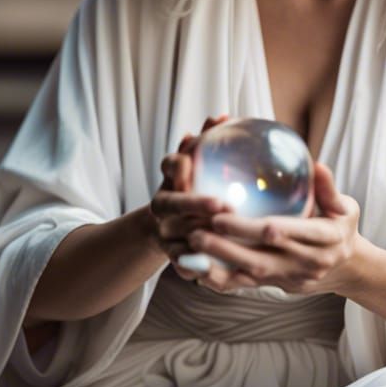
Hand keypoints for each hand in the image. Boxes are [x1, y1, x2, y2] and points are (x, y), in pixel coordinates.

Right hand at [148, 115, 233, 279]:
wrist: (164, 226)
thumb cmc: (189, 188)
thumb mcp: (194, 166)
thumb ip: (207, 142)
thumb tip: (223, 115)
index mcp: (169, 180)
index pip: (171, 167)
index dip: (180, 165)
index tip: (193, 162)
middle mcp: (162, 204)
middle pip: (173, 203)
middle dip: (195, 204)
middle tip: (224, 206)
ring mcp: (164, 230)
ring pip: (177, 233)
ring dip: (198, 236)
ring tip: (224, 237)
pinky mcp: (171, 255)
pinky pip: (179, 262)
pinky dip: (191, 266)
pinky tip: (207, 271)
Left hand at [184, 162, 363, 294]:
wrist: (347, 269)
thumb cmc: (342, 228)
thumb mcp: (345, 207)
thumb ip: (329, 188)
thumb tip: (315, 164)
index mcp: (326, 239)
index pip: (291, 233)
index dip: (262, 229)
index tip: (233, 217)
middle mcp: (307, 262)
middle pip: (263, 256)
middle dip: (230, 246)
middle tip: (199, 230)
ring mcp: (290, 277)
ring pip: (250, 274)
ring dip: (219, 263)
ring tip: (191, 246)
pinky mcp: (276, 286)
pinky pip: (245, 286)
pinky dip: (220, 279)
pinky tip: (196, 268)